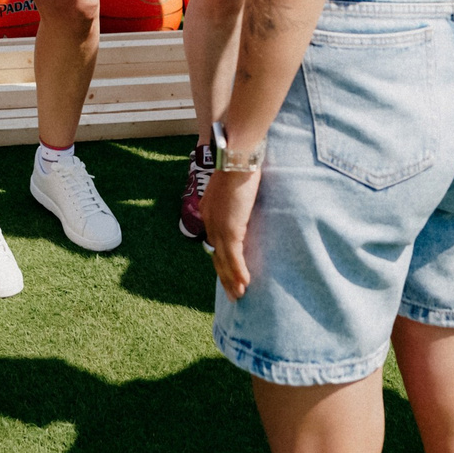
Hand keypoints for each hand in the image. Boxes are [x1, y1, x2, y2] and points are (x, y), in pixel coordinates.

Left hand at [204, 164, 260, 300]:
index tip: (227, 273)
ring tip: (239, 295)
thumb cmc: (237, 164)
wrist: (235, 158)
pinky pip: (234, 257)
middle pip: (216, 256)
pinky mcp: (230, 230)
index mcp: (208, 212)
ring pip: (224, 261)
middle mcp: (209, 222)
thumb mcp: (232, 185)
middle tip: (233, 294)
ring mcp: (218, 227)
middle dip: (224, 277)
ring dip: (232, 280)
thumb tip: (243, 204)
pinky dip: (239, 272)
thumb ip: (234, 199)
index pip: (214, 242)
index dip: (221, 259)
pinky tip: (245, 284)